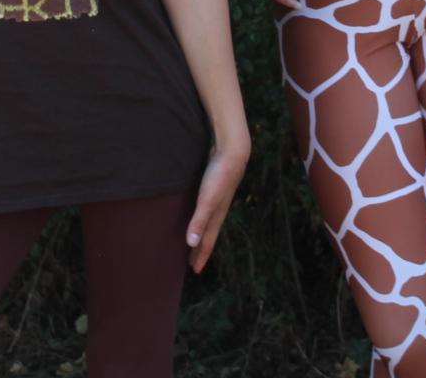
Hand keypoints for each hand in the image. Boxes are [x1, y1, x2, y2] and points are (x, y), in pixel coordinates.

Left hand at [184, 139, 248, 272]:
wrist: (234, 153)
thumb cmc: (219, 176)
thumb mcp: (207, 200)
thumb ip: (199, 221)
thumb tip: (191, 244)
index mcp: (216, 216)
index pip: (207, 242)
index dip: (201, 256)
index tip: (195, 271)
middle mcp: (218, 210)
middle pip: (208, 234)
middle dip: (200, 249)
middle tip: (193, 262)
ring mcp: (218, 199)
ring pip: (209, 222)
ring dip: (202, 234)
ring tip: (195, 241)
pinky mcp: (215, 187)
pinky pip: (207, 209)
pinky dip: (202, 218)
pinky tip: (199, 212)